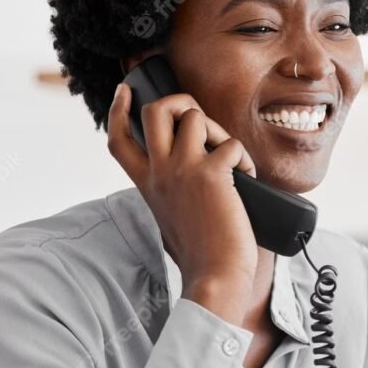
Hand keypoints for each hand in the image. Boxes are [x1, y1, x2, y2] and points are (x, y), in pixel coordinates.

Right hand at [107, 82, 258, 324]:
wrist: (215, 276)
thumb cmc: (202, 254)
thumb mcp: (171, 216)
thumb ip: (172, 190)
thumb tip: (196, 170)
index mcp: (146, 184)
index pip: (118, 139)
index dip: (119, 109)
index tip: (127, 91)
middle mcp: (159, 172)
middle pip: (155, 111)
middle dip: (180, 102)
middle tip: (201, 122)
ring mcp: (183, 170)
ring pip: (194, 116)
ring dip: (219, 130)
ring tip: (231, 157)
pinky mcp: (213, 174)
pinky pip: (231, 145)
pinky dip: (246, 158)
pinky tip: (249, 179)